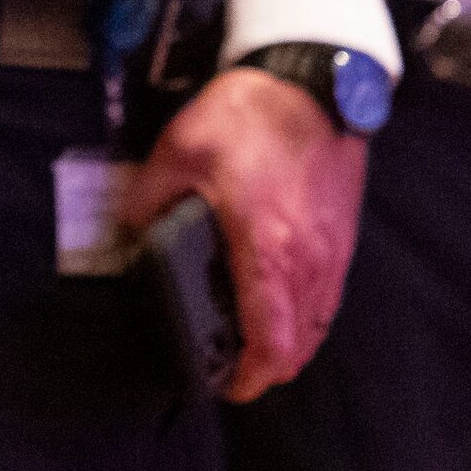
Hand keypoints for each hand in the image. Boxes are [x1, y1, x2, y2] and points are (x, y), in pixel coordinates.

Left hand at [122, 66, 368, 402]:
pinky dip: (304, 315)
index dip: (249, 375)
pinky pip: (327, 298)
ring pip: (316, 326)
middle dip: (265, 367)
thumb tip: (128, 232)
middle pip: (297, 346)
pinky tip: (276, 301)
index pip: (269, 340)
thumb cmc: (250, 116)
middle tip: (229, 366)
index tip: (226, 385)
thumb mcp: (178, 151)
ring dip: (286, 343)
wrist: (312, 85)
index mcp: (266, 248)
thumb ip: (148, 198)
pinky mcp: (341, 238)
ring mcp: (331, 252)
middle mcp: (307, 261)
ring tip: (249, 339)